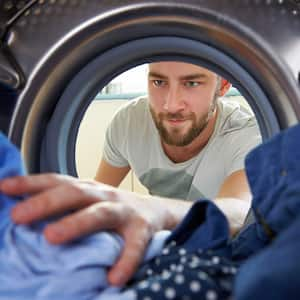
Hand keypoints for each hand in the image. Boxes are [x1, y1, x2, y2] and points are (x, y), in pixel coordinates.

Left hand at [0, 173, 170, 285]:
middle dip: (46, 202)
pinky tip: (114, 277)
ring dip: (77, 223)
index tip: (2, 187)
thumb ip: (64, 205)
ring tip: (52, 237)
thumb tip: (22, 211)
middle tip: (18, 215)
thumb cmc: (112, 208)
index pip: (57, 181)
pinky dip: (126, 260)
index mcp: (87, 189)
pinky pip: (134, 245)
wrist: (154, 211)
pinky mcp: (143, 228)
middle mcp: (104, 195)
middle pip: (74, 193)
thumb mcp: (89, 201)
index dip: (30, 183)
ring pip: (100, 213)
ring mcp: (124, 210)